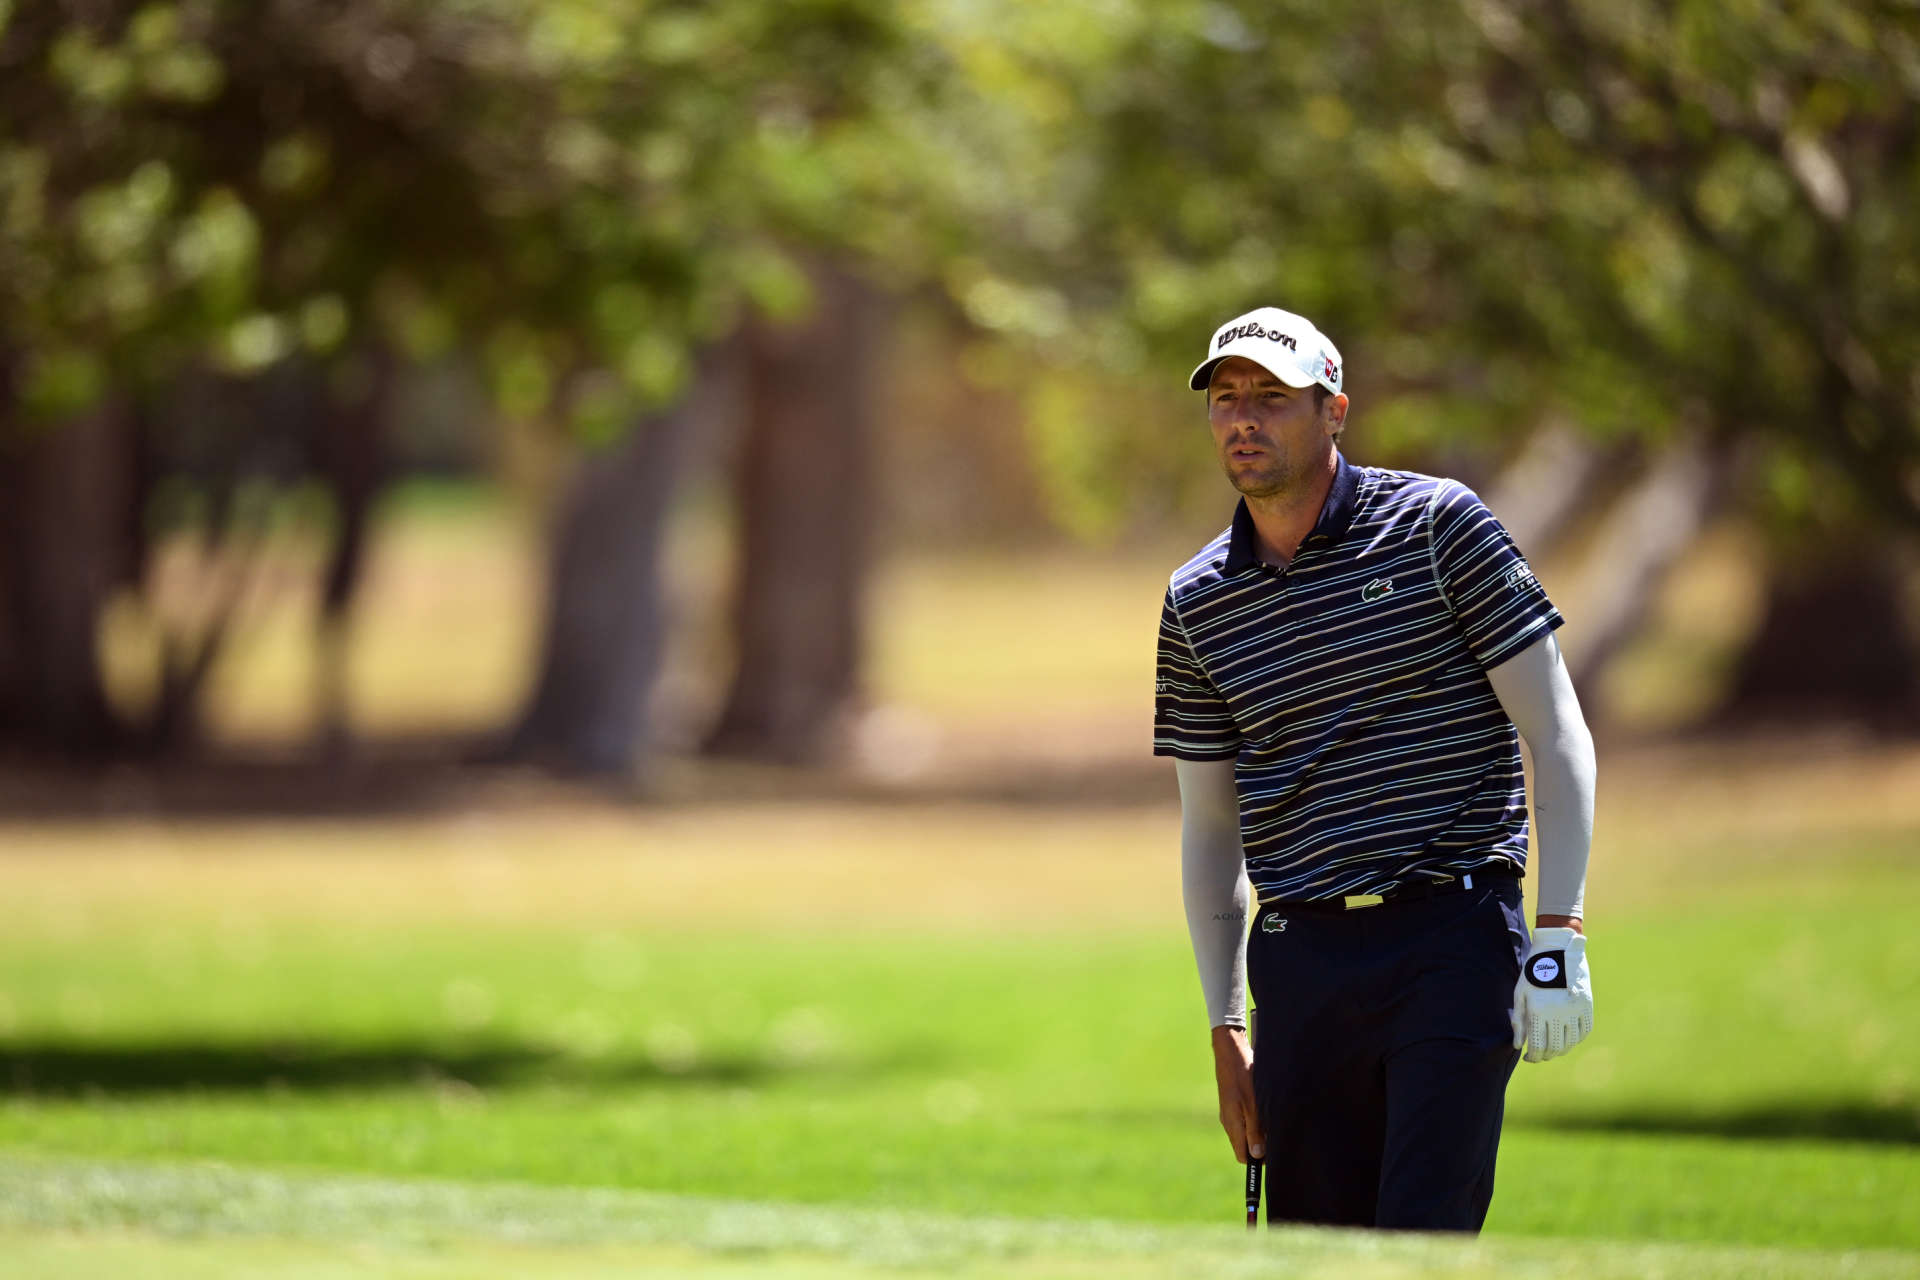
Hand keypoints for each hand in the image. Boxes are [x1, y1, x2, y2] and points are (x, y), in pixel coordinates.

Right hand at [1210, 1024, 1263, 1162]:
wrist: (1231, 1052)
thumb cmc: (1243, 1077)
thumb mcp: (1253, 1105)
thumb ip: (1255, 1131)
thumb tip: (1257, 1154)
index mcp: (1233, 1125)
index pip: (1243, 1156)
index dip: (1257, 1161)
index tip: (1272, 1156)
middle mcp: (1229, 1122)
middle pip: (1245, 1146)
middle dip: (1261, 1146)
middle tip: (1277, 1136)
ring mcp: (1230, 1113)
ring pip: (1246, 1133)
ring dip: (1260, 1132)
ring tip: (1272, 1120)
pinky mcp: (1233, 1104)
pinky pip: (1245, 1120)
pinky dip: (1256, 1120)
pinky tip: (1265, 1109)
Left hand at [1510, 926, 1592, 1061]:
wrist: (1557, 950)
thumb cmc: (1532, 972)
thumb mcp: (1520, 994)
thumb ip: (1519, 1021)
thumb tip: (1519, 1046)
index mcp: (1538, 1009)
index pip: (1537, 1045)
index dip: (1533, 1056)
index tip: (1529, 1057)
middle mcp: (1558, 1012)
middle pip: (1555, 1047)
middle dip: (1545, 1056)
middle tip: (1540, 1055)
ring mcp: (1575, 1009)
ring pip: (1571, 1042)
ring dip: (1561, 1050)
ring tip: (1552, 1049)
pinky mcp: (1587, 1005)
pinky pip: (1584, 1031)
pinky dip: (1576, 1039)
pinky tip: (1567, 1039)